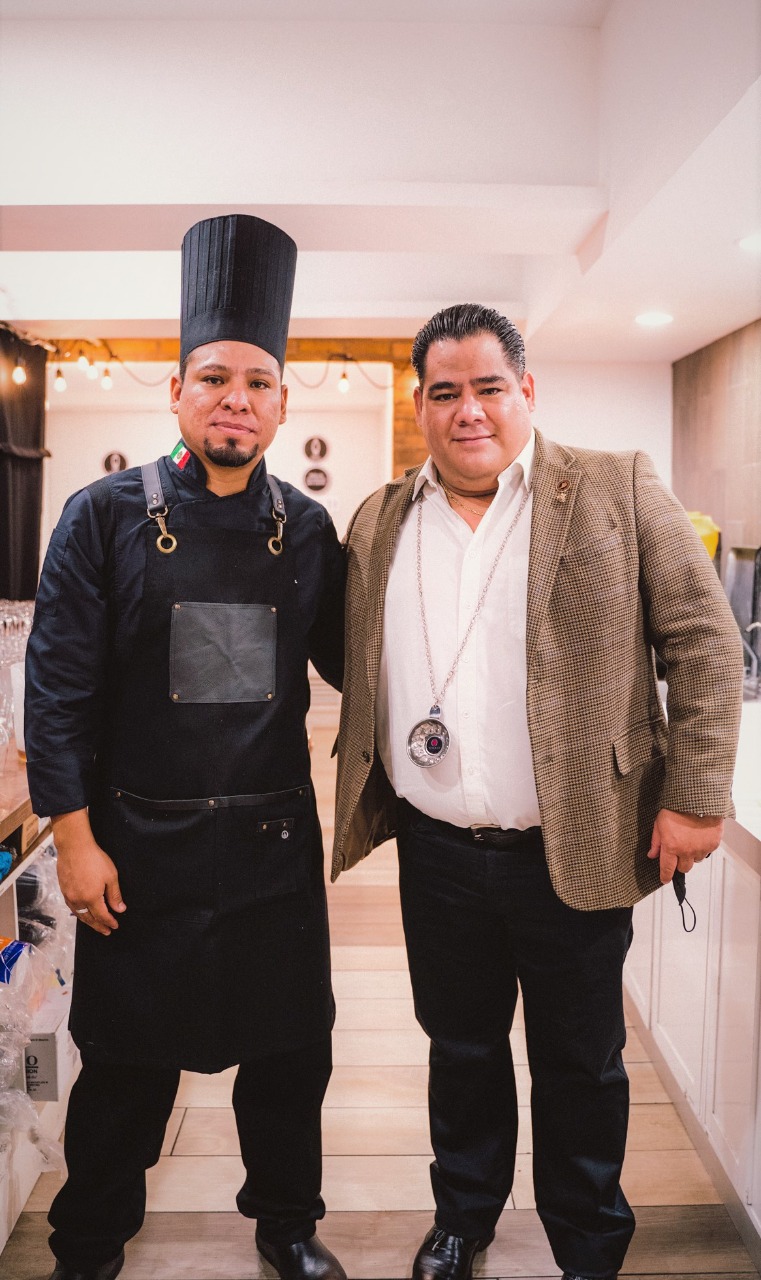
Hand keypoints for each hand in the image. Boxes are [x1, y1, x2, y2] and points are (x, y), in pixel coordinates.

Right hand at [51, 809, 125, 935]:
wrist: (74, 847)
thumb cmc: (94, 859)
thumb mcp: (111, 876)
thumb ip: (114, 895)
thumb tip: (120, 909)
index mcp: (92, 898)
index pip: (102, 916)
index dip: (109, 922)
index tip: (115, 926)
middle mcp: (78, 900)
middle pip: (89, 919)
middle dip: (98, 926)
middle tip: (106, 931)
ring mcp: (69, 896)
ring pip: (79, 914)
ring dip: (88, 921)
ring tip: (95, 925)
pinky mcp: (63, 889)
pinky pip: (71, 907)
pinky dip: (78, 913)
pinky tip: (81, 912)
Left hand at [647, 808, 722, 884]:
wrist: (698, 799)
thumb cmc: (677, 808)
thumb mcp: (659, 823)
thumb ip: (656, 841)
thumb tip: (652, 854)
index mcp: (671, 846)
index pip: (667, 869)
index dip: (665, 876)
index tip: (664, 879)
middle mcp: (687, 851)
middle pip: (683, 868)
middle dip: (680, 863)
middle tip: (679, 852)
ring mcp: (701, 848)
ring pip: (696, 860)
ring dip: (692, 854)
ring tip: (690, 839)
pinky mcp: (713, 844)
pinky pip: (706, 852)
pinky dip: (703, 847)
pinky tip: (699, 836)